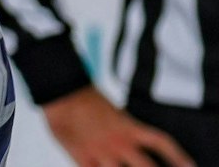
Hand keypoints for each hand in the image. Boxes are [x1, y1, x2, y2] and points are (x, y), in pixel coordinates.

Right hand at [42, 86, 192, 166]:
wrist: (60, 91)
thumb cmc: (85, 99)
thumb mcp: (112, 112)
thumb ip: (125, 128)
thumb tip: (135, 141)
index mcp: (129, 127)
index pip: (161, 144)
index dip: (178, 157)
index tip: (189, 166)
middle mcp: (119, 142)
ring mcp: (101, 152)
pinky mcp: (83, 157)